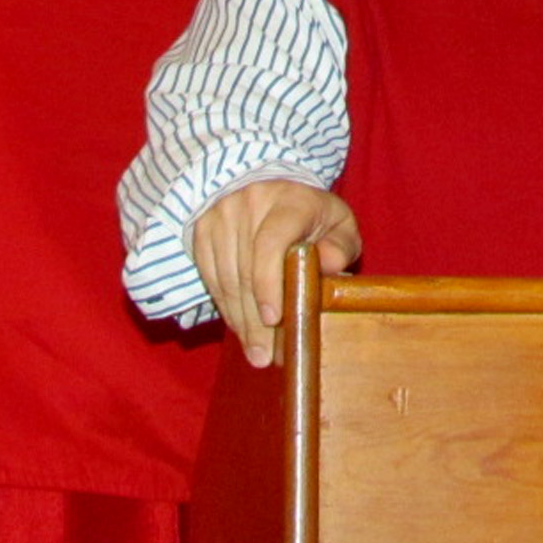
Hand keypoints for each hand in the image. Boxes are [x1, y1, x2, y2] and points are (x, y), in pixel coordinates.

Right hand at [189, 178, 362, 366]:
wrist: (270, 185)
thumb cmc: (312, 214)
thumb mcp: (339, 222)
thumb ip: (341, 245)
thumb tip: (327, 265)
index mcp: (289, 201)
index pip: (271, 243)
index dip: (269, 283)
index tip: (274, 318)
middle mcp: (249, 204)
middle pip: (246, 270)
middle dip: (256, 320)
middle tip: (266, 357)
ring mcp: (221, 216)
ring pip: (225, 279)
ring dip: (240, 320)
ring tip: (255, 352)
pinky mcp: (202, 230)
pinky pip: (211, 277)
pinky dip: (226, 306)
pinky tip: (239, 328)